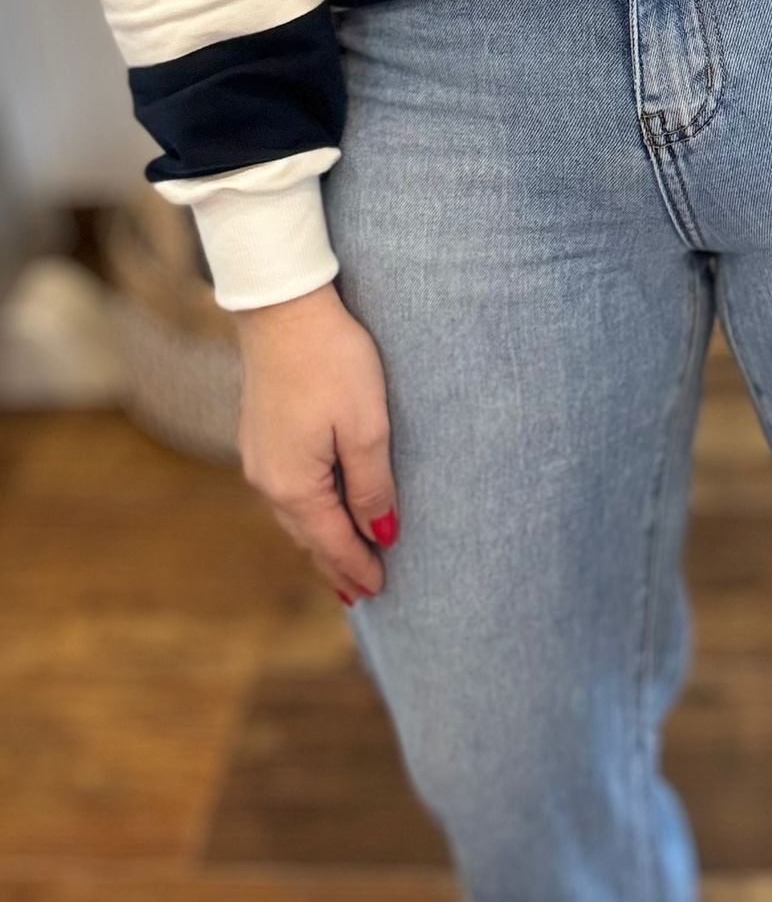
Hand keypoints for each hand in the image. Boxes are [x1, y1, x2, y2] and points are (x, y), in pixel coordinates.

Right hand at [234, 281, 398, 605]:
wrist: (283, 309)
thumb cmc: (332, 362)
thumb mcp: (366, 426)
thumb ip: (373, 485)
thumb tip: (382, 533)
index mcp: (294, 485)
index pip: (332, 541)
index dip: (358, 567)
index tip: (379, 590)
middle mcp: (268, 479)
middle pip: (308, 535)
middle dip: (336, 564)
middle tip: (361, 592)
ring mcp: (259, 456)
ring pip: (294, 514)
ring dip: (319, 539)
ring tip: (341, 561)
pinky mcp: (260, 434)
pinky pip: (286, 490)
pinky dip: (306, 511)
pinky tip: (317, 510)